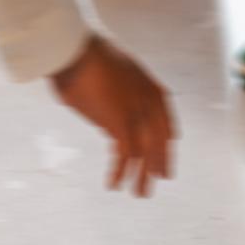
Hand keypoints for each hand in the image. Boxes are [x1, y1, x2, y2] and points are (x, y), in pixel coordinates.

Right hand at [49, 36, 175, 196]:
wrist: (74, 50)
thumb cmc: (84, 57)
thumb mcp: (113, 74)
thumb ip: (118, 97)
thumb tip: (111, 125)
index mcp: (148, 85)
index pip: (165, 119)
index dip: (167, 138)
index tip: (169, 149)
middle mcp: (148, 100)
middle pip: (159, 139)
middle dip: (160, 162)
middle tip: (159, 179)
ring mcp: (137, 112)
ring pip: (146, 151)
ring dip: (142, 175)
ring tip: (140, 193)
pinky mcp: (121, 124)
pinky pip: (124, 155)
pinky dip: (119, 172)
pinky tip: (113, 184)